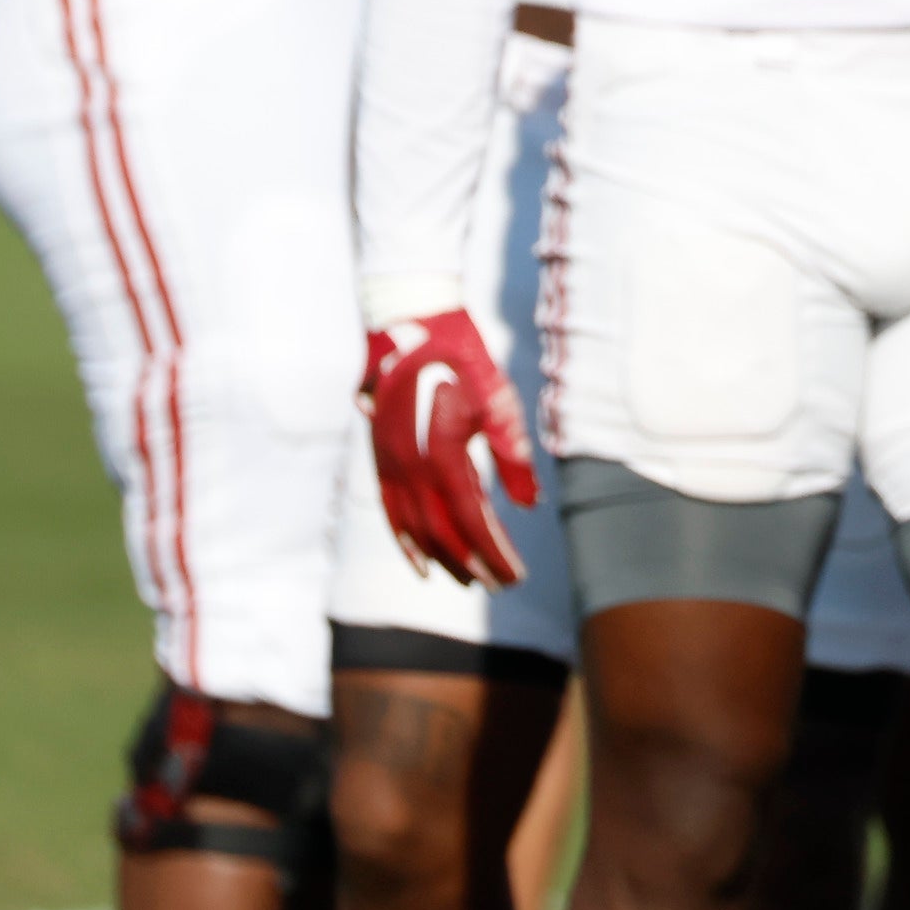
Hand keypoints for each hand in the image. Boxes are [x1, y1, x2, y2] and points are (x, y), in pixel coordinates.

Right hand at [360, 307, 537, 585]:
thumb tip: (528, 504)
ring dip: (442, 559)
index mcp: (443, 453)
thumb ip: (512, 452)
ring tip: (469, 581)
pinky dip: (405, 542)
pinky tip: (420, 563)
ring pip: (414, 529)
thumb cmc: (461, 359)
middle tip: (500, 584)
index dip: (494, 552)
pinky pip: (390, 512)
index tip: (515, 575)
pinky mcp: (380, 458)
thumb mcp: (497, 397)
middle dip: (472, 564)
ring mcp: (389, 465)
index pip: (472, 520)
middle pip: (443, 532)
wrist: (407, 325)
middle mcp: (410, 467)